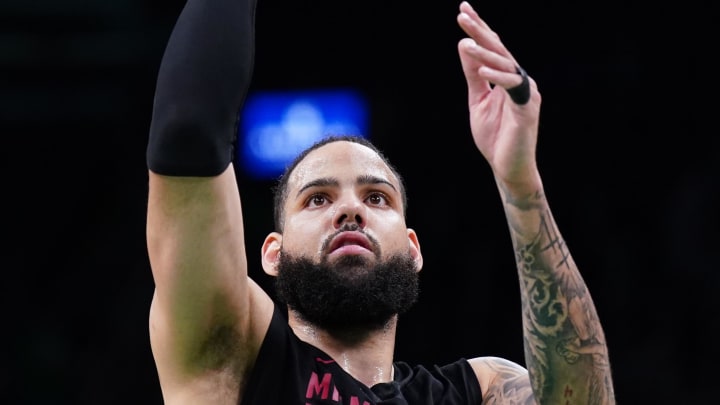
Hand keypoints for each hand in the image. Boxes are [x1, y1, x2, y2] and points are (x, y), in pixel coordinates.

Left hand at [456, 1, 540, 188]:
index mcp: (509, 78)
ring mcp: (526, 94)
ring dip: (485, 53)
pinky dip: (497, 77)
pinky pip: (513, 88)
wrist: (508, 168)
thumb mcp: (478, 100)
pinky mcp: (527, 109)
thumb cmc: (495, 137)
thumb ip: (473, 75)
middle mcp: (521, 81)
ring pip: (506, 65)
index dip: (479, 28)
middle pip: (500, 50)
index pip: (493, 47)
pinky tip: (481, 69)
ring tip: (465, 42)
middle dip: (480, 31)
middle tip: (462, 13)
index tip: (463, 9)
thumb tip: (464, 45)